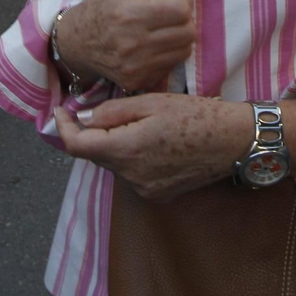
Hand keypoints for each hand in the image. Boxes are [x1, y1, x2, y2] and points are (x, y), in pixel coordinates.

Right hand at [54, 0, 197, 92]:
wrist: (77, 42)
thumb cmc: (103, 7)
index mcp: (130, 15)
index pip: (181, 10)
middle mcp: (134, 44)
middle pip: (187, 32)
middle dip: (184, 18)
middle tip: (170, 11)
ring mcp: (137, 67)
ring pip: (184, 51)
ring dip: (180, 36)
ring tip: (163, 27)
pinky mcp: (139, 82)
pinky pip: (172, 66)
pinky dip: (169, 53)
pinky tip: (155, 44)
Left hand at [54, 94, 252, 201]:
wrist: (234, 142)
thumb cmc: (196, 115)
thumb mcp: (152, 101)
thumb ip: (113, 111)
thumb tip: (84, 118)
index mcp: (126, 150)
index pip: (77, 146)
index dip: (64, 127)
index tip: (61, 110)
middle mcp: (130, 176)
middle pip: (96, 154)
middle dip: (93, 132)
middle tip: (104, 107)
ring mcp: (144, 189)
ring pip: (114, 163)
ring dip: (115, 144)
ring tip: (139, 122)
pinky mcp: (158, 194)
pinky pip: (132, 173)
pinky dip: (132, 156)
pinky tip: (153, 140)